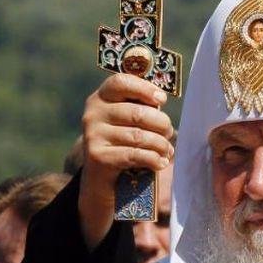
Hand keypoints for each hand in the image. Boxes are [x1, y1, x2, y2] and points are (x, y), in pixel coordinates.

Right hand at [79, 74, 174, 249]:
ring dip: (160, 144)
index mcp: (101, 98)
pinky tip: (160, 163)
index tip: (161, 100)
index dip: (144, 88)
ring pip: (138, 136)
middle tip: (169, 133)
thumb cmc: (123, 144)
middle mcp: (92, 114)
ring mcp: (92, 135)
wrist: (101, 181)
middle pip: (137, 112)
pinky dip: (153, 159)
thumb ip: (142, 107)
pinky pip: (133, 154)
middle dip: (161, 124)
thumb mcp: (129, 121)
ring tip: (168, 151)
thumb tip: (160, 99)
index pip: (121, 82)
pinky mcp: (97, 157)